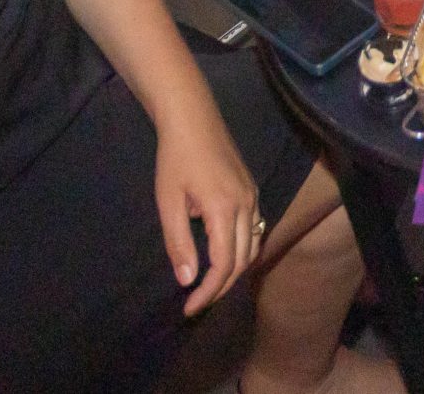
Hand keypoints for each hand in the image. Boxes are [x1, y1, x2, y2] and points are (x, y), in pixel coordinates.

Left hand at [151, 107, 261, 314]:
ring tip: (211, 284)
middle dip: (221, 287)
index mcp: (224, 210)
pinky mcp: (251, 190)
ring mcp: (252, 196)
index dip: (208, 291)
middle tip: (197, 301)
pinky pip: (254, 229)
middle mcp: (246, 205)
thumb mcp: (168, 202)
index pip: (224, 265)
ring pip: (252, 247)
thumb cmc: (175, 158)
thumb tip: (187, 280)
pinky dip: (241, 251)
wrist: (193, 118)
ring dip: (234, 270)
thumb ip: (179, 242)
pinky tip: (223, 255)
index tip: (189, 307)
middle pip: (243, 260)